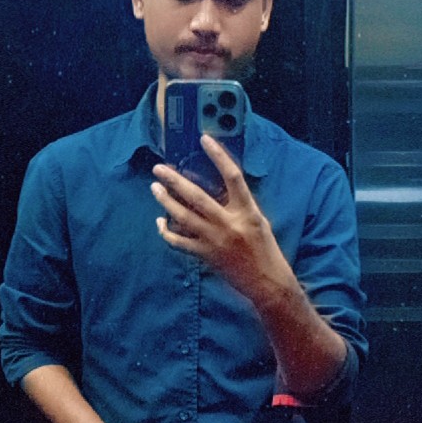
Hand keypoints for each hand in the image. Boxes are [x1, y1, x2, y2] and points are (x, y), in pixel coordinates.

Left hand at [151, 135, 296, 305]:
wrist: (267, 282)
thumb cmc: (265, 249)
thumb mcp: (258, 220)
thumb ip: (239, 205)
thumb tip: (218, 187)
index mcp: (247, 211)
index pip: (233, 176)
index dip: (219, 156)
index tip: (204, 140)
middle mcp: (229, 223)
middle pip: (197, 196)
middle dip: (175, 181)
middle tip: (159, 168)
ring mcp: (215, 240)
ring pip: (183, 217)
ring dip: (165, 201)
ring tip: (155, 188)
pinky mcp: (205, 255)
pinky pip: (179, 242)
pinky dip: (166, 231)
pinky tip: (160, 221)